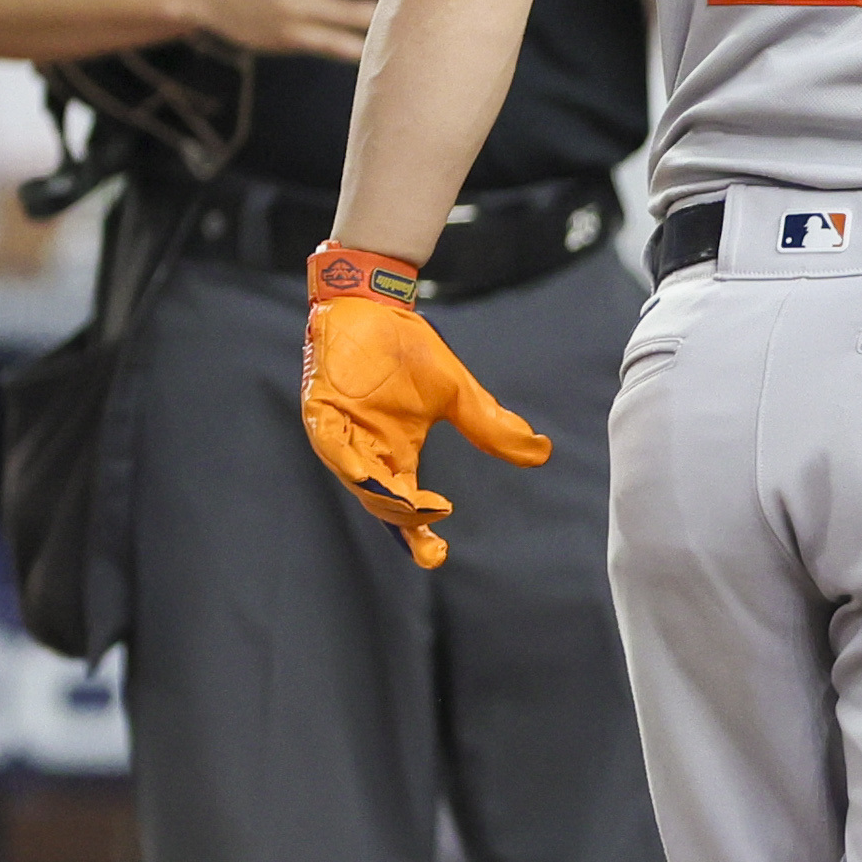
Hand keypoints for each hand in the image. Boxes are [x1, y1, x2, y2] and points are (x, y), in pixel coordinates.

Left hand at [299, 244, 550, 568]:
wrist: (376, 305)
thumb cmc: (409, 348)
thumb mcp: (458, 393)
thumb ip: (493, 427)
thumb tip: (540, 452)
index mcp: (395, 453)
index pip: (405, 506)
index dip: (419, 534)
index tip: (438, 556)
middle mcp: (366, 451)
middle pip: (381, 502)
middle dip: (405, 520)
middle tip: (434, 526)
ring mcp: (341, 433)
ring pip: (357, 479)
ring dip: (381, 496)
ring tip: (411, 505)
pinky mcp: (322, 410)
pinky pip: (331, 445)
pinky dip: (348, 462)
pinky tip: (368, 474)